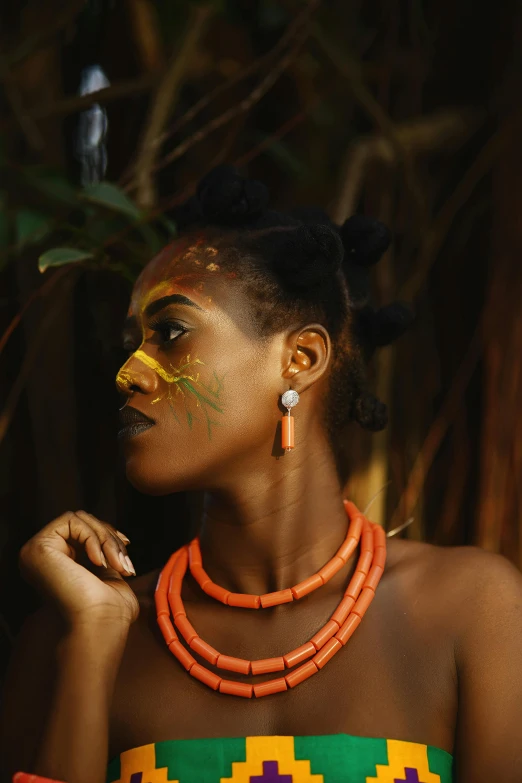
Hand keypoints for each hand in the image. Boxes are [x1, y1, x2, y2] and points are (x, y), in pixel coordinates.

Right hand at [19, 511, 139, 627]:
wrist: (101, 623)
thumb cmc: (109, 608)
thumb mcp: (108, 572)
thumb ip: (103, 551)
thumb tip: (115, 534)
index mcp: (55, 563)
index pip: (82, 530)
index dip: (107, 532)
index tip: (126, 545)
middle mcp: (41, 557)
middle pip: (81, 521)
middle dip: (109, 536)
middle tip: (123, 562)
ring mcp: (36, 552)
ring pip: (78, 519)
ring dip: (105, 538)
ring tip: (116, 563)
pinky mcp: (39, 548)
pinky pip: (71, 520)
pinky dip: (93, 537)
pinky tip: (99, 562)